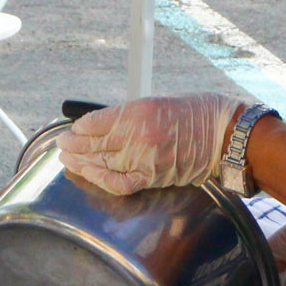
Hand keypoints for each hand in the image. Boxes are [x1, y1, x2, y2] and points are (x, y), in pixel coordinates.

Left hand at [54, 93, 247, 194]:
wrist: (223, 133)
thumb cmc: (193, 113)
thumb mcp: (154, 103)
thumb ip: (126, 117)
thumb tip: (98, 129)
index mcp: (136, 111)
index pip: (94, 123)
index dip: (79, 129)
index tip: (72, 131)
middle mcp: (137, 135)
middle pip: (94, 144)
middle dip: (74, 146)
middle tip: (62, 145)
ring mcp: (144, 158)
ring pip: (102, 163)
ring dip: (81, 162)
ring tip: (69, 159)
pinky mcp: (153, 176)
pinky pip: (119, 183)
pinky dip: (101, 179)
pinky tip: (90, 174)